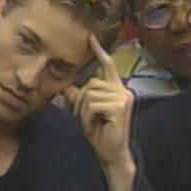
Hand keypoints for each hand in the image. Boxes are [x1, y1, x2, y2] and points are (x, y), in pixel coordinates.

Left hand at [63, 35, 133, 168]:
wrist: (110, 153)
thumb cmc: (99, 132)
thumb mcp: (85, 111)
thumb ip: (79, 97)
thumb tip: (67, 86)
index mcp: (115, 88)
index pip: (107, 66)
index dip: (99, 52)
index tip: (90, 38)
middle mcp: (122, 90)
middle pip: (89, 83)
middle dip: (81, 101)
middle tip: (88, 117)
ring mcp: (123, 97)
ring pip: (89, 95)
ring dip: (84, 111)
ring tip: (94, 122)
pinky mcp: (120, 107)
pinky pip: (92, 105)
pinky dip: (88, 117)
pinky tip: (97, 125)